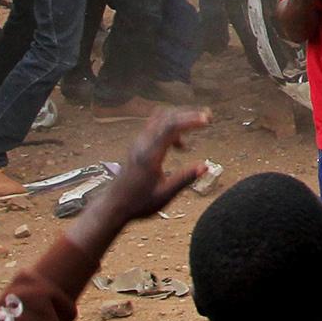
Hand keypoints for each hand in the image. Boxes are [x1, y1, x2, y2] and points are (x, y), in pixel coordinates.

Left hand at [85, 109, 210, 227]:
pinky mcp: (138, 145)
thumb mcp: (164, 195)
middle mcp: (143, 144)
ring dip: (180, 118)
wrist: (114, 205)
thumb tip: (205, 166)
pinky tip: (179, 144)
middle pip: (167, 117)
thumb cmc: (139, 203)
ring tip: (197, 126)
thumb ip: (184, 179)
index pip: (171, 127)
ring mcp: (139, 142)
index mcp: (150, 155)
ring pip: (161, 118)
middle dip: (189, 114)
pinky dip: (171, 126)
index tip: (206, 120)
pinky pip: (156, 125)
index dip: (190, 120)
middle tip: (208, 117)